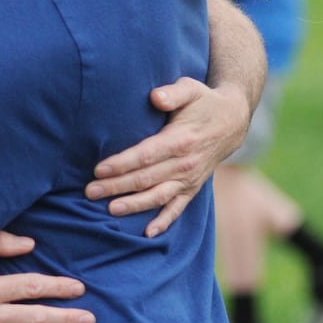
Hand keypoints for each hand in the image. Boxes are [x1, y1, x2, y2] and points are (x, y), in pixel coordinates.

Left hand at [85, 77, 247, 237]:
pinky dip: (164, 221)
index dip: (122, 164)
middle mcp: (185, 164)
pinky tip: (147, 233)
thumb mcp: (191, 88)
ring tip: (110, 210)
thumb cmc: (203, 102)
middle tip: (90, 192)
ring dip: (134, 205)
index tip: (99, 169)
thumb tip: (155, 97)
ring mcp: (190, 179)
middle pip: (146, 179)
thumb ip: (173, 92)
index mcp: (181, 140)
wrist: (232, 122)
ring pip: (158, 196)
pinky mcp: (193, 188)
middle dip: (117, 186)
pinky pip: (178, 208)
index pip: (146, 155)